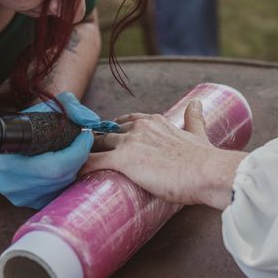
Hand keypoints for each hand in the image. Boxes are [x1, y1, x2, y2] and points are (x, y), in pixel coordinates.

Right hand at [0, 92, 105, 208]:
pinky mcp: (29, 203)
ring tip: (71, 152)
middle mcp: (15, 185)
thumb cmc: (17, 127)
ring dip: (74, 168)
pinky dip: (65, 178)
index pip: (57, 167)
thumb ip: (67, 106)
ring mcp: (22, 197)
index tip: (86, 135)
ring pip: (64, 186)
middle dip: (78, 158)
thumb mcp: (38, 110)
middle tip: (81, 142)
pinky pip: (58, 192)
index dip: (78, 150)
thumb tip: (90, 120)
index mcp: (9, 163)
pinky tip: (61, 166)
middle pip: (63, 177)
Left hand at [81, 100, 245, 209]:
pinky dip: (80, 167)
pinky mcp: (123, 160)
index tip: (110, 137)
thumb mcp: (198, 133)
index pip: (127, 120)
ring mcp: (129, 142)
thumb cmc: (204, 159)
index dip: (116, 130)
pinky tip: (70, 174)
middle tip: (84, 151)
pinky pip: (92, 162)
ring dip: (83, 151)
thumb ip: (194, 119)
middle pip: (107, 131)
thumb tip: (197, 103)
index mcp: (154, 121)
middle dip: (95, 140)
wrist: (207, 172)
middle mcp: (139, 127)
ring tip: (71, 161)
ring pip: (96, 143)